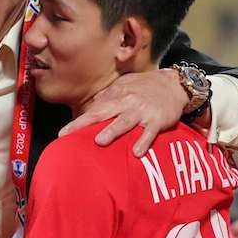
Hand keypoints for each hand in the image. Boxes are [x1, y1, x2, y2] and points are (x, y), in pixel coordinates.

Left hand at [60, 69, 187, 156]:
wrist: (174, 84)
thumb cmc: (145, 87)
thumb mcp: (124, 87)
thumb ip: (108, 98)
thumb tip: (90, 109)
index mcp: (117, 96)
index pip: (94, 110)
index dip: (78, 121)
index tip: (63, 134)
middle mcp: (127, 102)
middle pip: (103, 114)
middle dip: (85, 125)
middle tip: (70, 136)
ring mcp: (142, 111)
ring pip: (125, 122)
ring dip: (112, 131)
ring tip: (99, 141)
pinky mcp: (158, 120)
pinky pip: (149, 132)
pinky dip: (143, 142)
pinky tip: (136, 153)